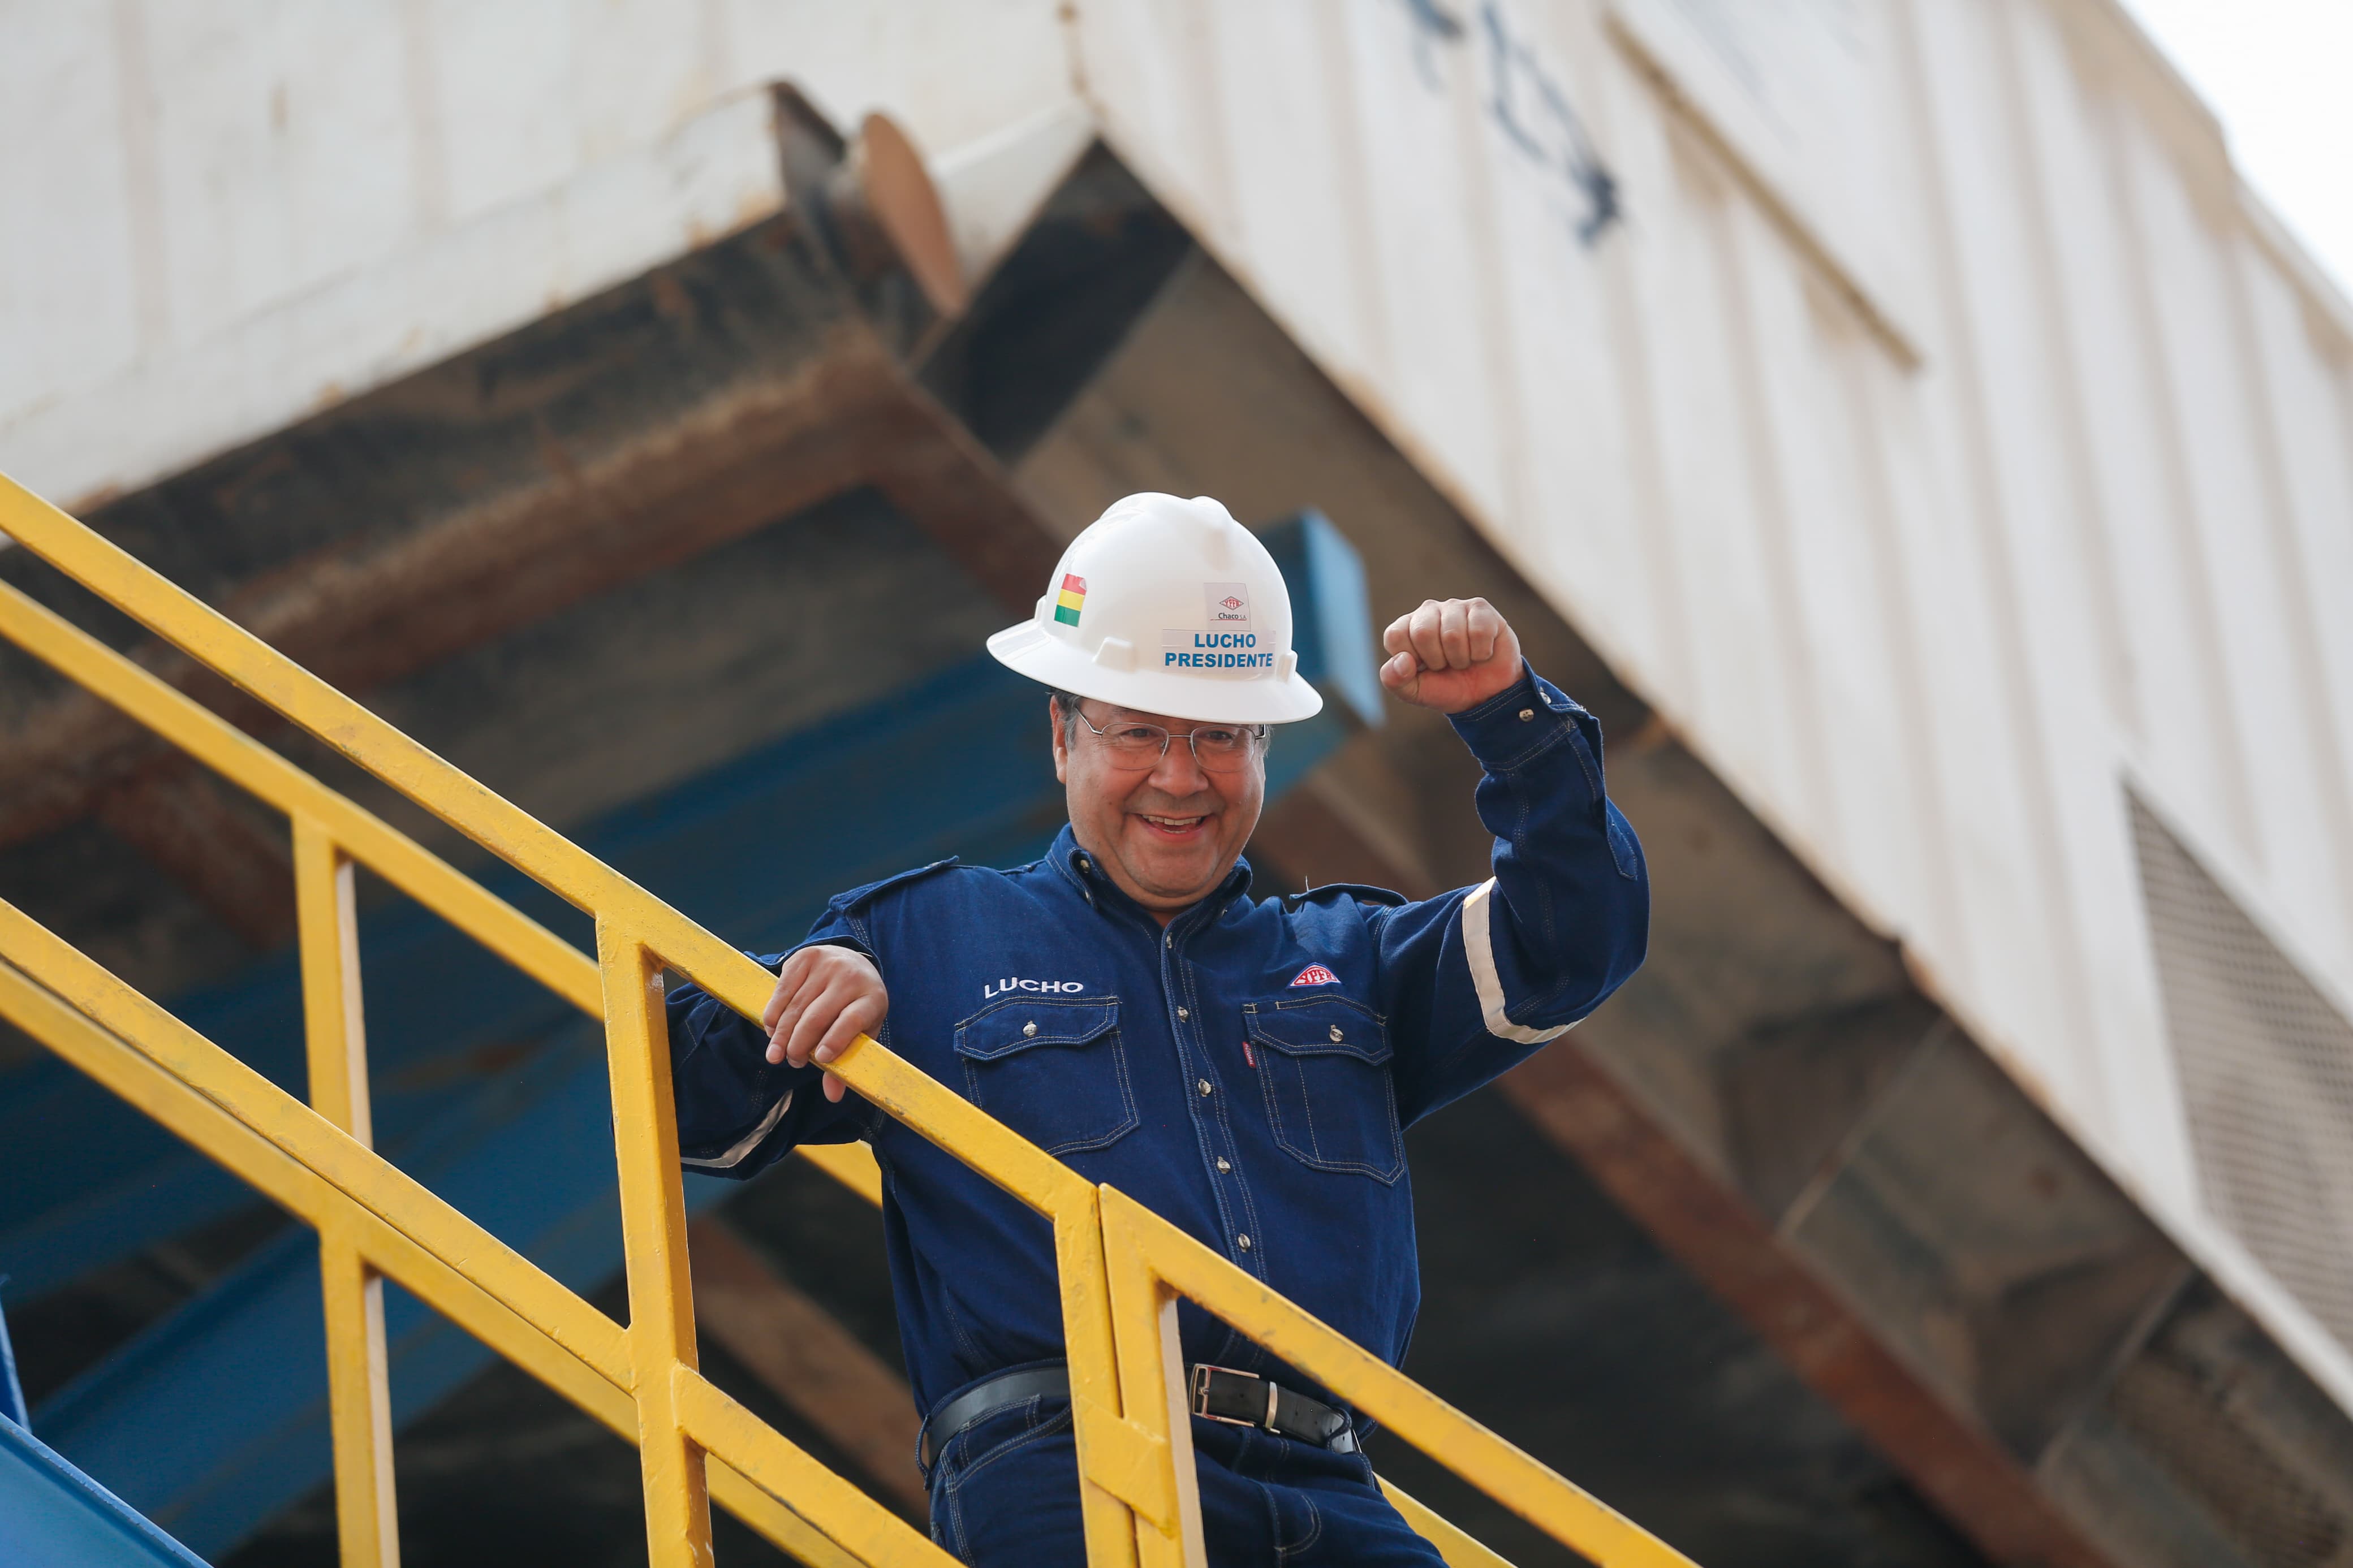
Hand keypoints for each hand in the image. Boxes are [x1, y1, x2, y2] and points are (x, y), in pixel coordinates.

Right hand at [760, 945, 886, 1103]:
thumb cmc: (856, 1004)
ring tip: (777, 1055)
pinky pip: (783, 990)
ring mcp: (827, 965)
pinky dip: (773, 1014)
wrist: (852, 960)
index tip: (820, 1059)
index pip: (851, 1020)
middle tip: (793, 1062)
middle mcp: (850, 978)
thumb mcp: (862, 1030)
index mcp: (872, 999)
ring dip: (782, 1035)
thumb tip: (833, 1096)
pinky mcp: (805, 957)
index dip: (835, 1040)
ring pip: (796, 1006)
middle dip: (799, 1044)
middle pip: (817, 1016)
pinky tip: (771, 1030)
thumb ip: (848, 1059)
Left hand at [1378, 597, 1523, 712]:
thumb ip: (1394, 680)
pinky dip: (1481, 652)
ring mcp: (1455, 607)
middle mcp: (1428, 611)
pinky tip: (1481, 652)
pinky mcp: (1480, 608)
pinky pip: (1479, 631)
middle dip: (1437, 660)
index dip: (1412, 660)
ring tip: (1464, 659)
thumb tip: (1402, 659)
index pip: (1395, 636)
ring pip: (1452, 633)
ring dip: (1461, 658)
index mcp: (1407, 627)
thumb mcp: (1414, 692)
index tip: (1424, 667)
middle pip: (1423, 633)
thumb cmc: (1447, 688)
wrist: (1485, 695)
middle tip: (1447, 665)